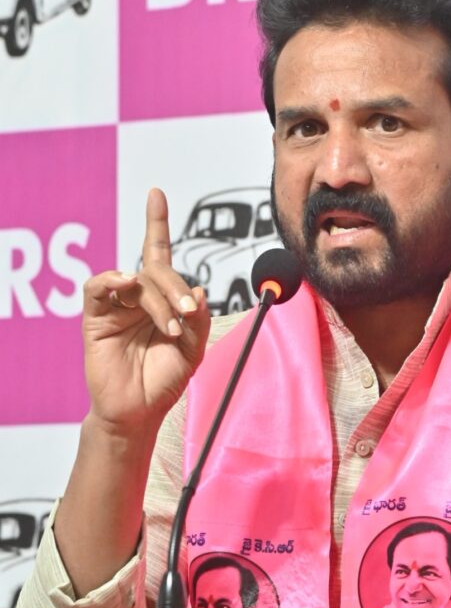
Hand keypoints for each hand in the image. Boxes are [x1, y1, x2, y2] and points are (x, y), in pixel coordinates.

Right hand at [82, 188, 210, 433]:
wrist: (139, 413)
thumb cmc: (165, 380)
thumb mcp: (193, 351)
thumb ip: (198, 320)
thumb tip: (198, 291)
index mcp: (161, 300)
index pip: (159, 255)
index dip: (156, 224)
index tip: (155, 194)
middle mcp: (138, 297)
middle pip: (157, 270)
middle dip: (175, 288)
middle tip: (186, 313)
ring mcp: (116, 306)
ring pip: (135, 280)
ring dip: (156, 299)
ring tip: (170, 327)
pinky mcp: (95, 318)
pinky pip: (98, 288)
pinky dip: (111, 279)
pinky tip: (126, 283)